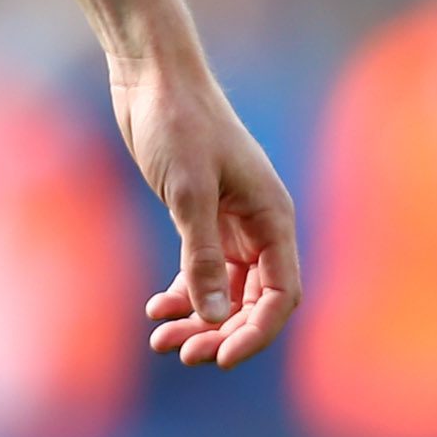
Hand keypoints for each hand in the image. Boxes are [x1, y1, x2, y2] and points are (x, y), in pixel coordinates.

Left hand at [112, 53, 300, 367]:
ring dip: (198, 320)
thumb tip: (214, 319)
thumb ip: (203, 258)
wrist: (154, 78)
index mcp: (272, 217)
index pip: (282, 294)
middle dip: (221, 332)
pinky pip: (203, 273)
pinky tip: (155, 309)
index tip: (220, 359)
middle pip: (253, 301)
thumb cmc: (179, 124)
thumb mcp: (189, 193)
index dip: (256, 333)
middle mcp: (259, 225)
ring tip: (159, 338)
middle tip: (180, 352)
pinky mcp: (203, 218)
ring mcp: (231, 224)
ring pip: (225, 292)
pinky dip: (183, 295)